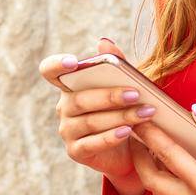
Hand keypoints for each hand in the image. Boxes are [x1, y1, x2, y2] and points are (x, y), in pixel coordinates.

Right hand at [39, 38, 157, 190]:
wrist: (129, 149)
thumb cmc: (122, 110)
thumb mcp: (122, 86)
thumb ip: (114, 63)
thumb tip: (104, 43)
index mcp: (69, 86)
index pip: (50, 71)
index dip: (57, 65)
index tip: (74, 62)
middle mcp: (63, 107)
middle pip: (81, 99)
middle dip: (111, 96)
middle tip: (136, 94)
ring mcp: (67, 130)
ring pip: (91, 121)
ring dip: (121, 116)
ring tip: (145, 113)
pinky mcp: (75, 151)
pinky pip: (92, 143)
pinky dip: (111, 137)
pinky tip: (128, 131)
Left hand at [130, 102, 195, 194]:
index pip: (168, 156)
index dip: (151, 134)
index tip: (140, 117)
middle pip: (152, 180)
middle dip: (139, 156)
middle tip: (135, 133)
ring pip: (159, 194)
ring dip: (149, 171)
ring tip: (148, 148)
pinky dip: (164, 183)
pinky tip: (169, 168)